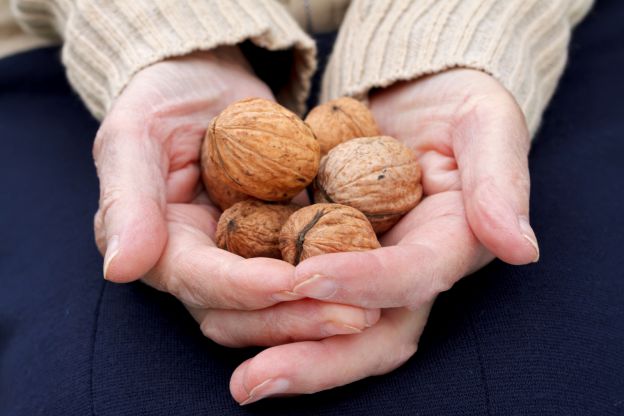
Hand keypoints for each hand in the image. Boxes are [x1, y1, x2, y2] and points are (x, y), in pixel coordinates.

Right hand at [93, 47, 379, 346]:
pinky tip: (377, 278)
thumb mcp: (133, 134)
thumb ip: (127, 199)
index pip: (199, 281)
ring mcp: (245, 255)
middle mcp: (204, 264)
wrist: (206, 80)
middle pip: (245, 309)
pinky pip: (309, 265)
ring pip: (281, 301)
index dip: (243, 288)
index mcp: (162, 247)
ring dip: (323, 310)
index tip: (289, 283)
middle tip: (352, 318)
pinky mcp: (280, 240)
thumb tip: (120, 269)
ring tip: (373, 311)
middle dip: (294, 316)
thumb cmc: (162, 99)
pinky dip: (339, 277)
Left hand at [228, 69, 539, 402]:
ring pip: (327, 324)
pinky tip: (215, 304)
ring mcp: (367, 266)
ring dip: (275, 341)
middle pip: (368, 333)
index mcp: (449, 246)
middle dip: (315, 361)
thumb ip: (500, 184)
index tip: (307, 276)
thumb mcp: (487, 127)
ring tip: (218, 340)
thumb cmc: (461, 104)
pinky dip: (261, 302)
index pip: (411, 278)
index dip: (364, 284)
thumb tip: (519, 249)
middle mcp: (406, 271)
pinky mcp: (332, 249)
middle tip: (253, 383)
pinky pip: (296, 288)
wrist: (421, 95)